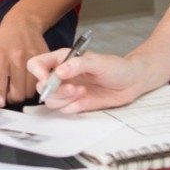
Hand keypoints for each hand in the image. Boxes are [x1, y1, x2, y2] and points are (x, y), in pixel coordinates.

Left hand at [0, 16, 48, 106]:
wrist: (22, 24)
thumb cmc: (2, 42)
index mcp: (0, 57)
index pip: (0, 82)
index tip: (0, 103)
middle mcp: (18, 58)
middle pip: (18, 92)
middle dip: (12, 97)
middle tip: (9, 94)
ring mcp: (32, 59)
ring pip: (30, 90)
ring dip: (23, 93)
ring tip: (19, 86)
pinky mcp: (44, 59)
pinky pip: (40, 82)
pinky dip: (34, 86)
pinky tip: (28, 80)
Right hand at [25, 49, 151, 112]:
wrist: (132, 82)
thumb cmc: (117, 66)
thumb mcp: (98, 62)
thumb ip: (77, 65)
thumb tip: (59, 71)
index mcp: (62, 60)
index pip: (37, 64)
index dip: (38, 73)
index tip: (49, 80)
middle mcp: (62, 75)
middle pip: (41, 86)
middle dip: (54, 90)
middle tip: (72, 88)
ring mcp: (68, 90)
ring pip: (51, 100)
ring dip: (63, 99)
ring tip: (81, 92)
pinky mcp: (75, 103)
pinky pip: (64, 110)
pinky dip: (72, 107)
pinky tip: (85, 98)